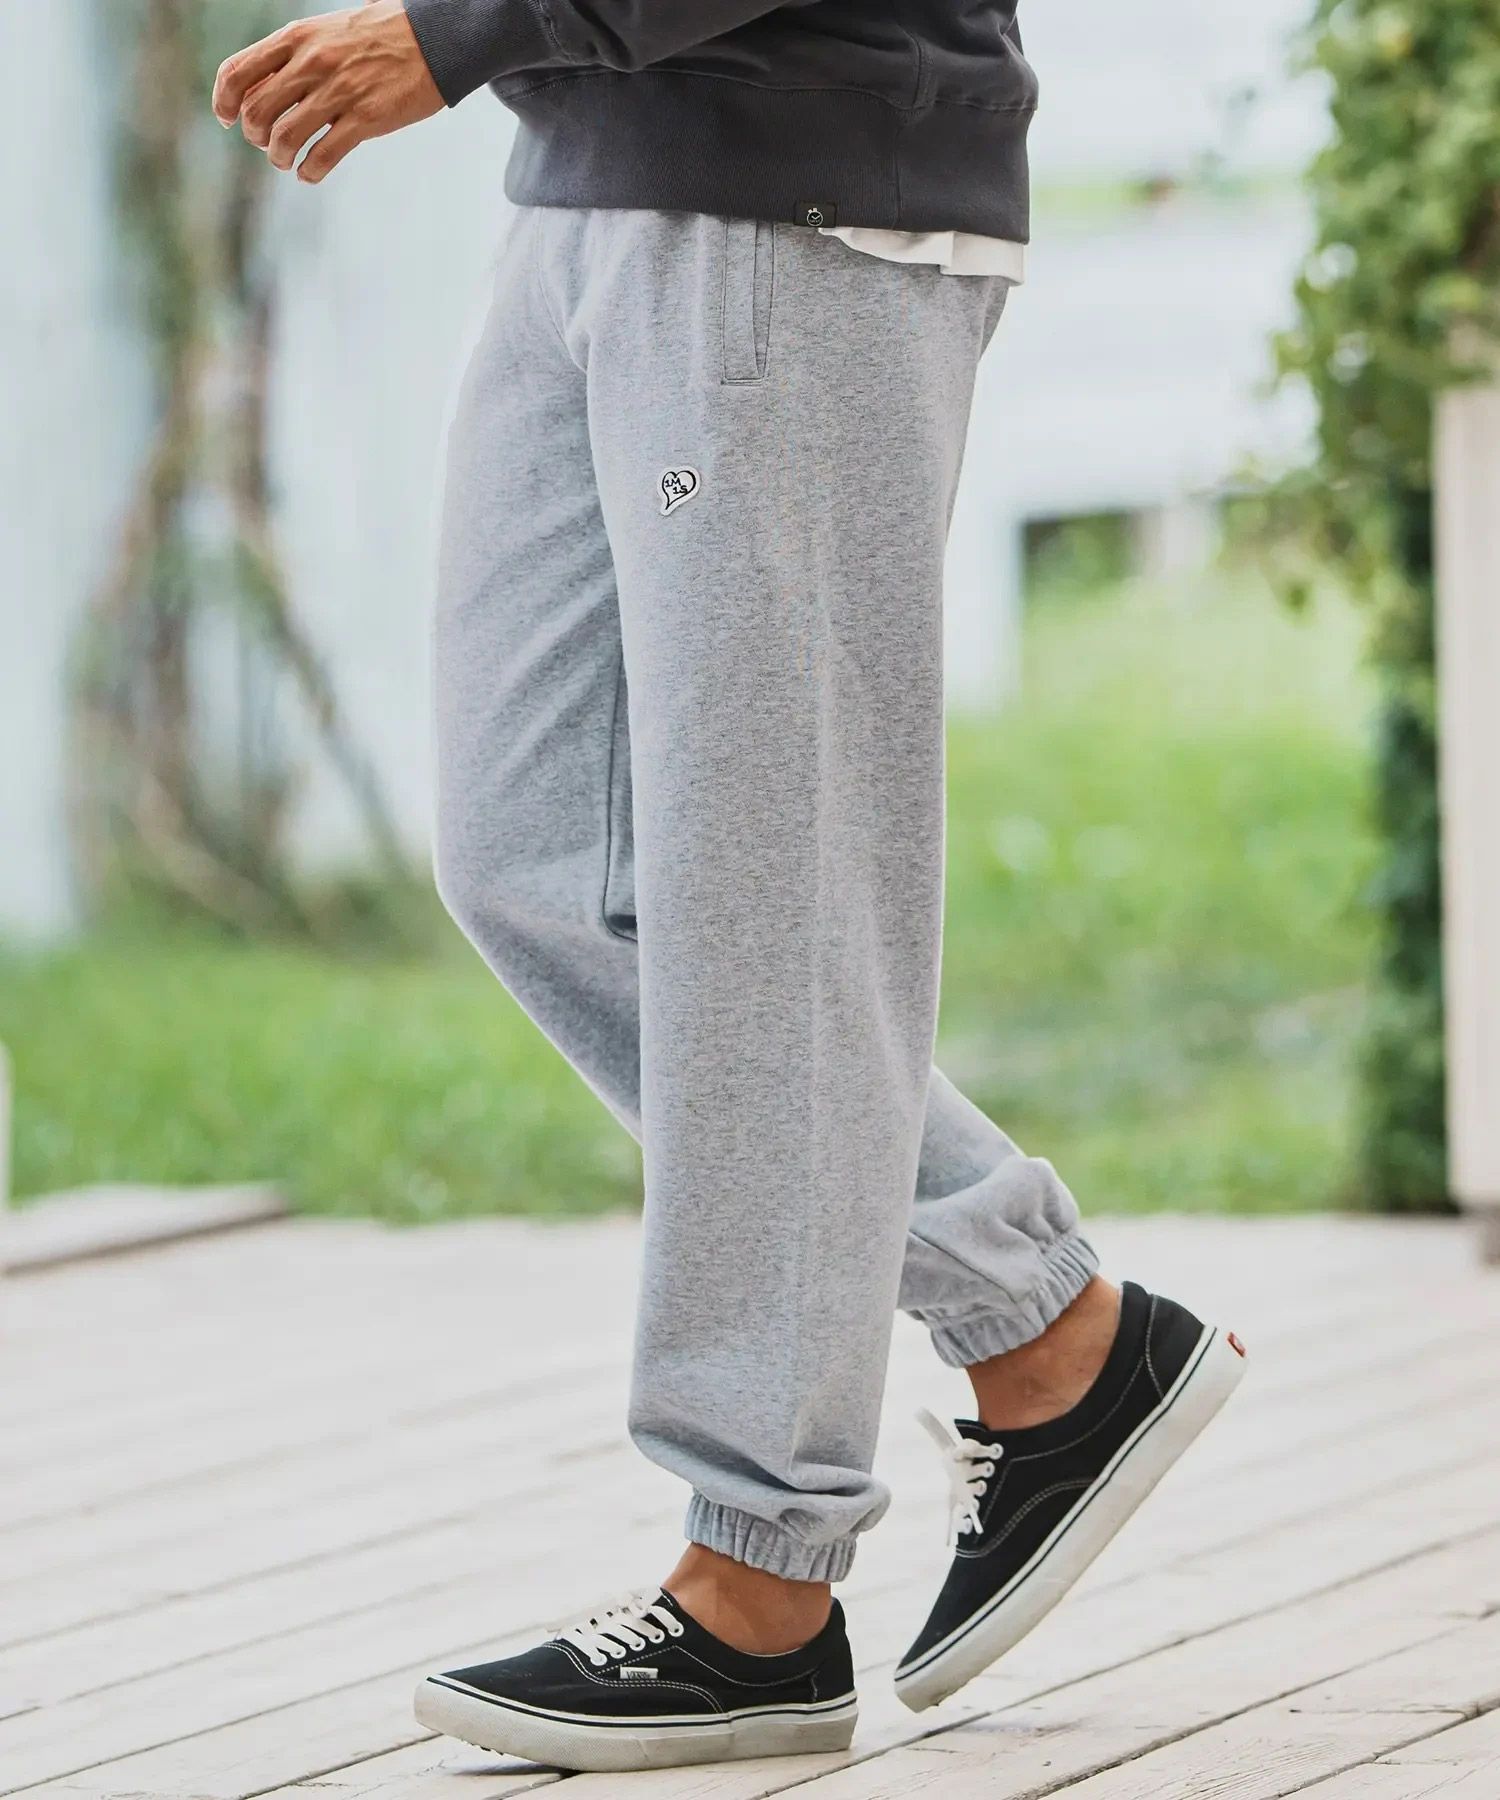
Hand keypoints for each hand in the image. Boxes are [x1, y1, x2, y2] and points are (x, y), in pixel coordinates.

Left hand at [212, 0, 442, 183]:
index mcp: (297, 37)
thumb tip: (263, 86)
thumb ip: (296, 55)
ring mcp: (339, 92)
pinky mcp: (366, 119)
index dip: (224, 100)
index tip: (227, 118)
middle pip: (257, 111)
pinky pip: (323, 155)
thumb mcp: (327, 31)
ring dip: (279, 158)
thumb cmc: (380, 36)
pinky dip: (309, 171)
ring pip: (285, 137)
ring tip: (287, 162)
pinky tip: (309, 173)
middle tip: (267, 144)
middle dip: (255, 137)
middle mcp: (312, 62)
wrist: (433, 40)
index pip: (239, 71)